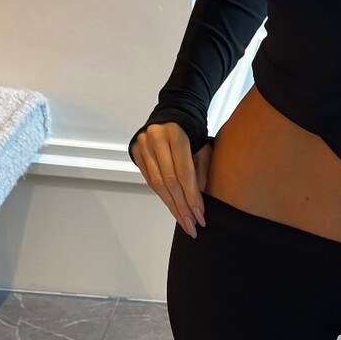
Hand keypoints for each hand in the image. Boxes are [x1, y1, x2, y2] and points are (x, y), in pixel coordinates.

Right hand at [131, 121, 209, 236]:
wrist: (173, 113)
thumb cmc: (193, 131)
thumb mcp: (203, 146)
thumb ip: (201, 171)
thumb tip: (199, 201)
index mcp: (176, 135)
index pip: (184, 173)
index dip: (192, 197)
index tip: (200, 216)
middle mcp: (156, 139)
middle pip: (169, 181)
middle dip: (182, 207)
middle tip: (191, 226)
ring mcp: (143, 145)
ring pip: (157, 183)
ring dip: (172, 206)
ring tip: (184, 222)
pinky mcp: (136, 152)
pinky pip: (150, 180)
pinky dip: (162, 196)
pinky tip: (173, 208)